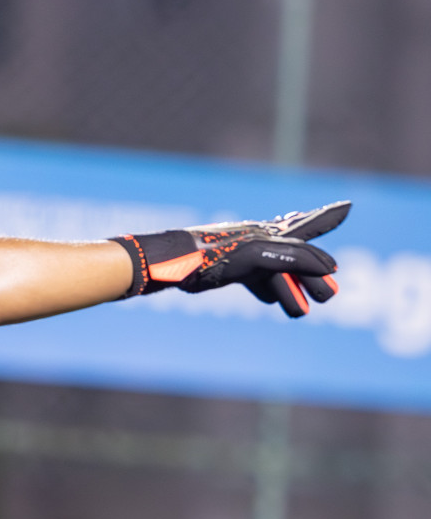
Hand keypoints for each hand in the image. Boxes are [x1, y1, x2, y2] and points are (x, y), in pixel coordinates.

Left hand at [113, 201, 346, 317]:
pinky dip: (266, 290)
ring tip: (302, 312)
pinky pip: (254, 280)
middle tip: (328, 294)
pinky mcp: (226, 270)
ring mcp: (243, 256)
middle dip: (312, 275)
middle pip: (295, 258)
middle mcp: (259, 241)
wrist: (171, 265)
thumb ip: (293, 259)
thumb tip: (328, 267)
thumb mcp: (257, 256)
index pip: (305, 227)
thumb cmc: (211, 255)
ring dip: (291, 291)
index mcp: (268, 235)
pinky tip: (270, 300)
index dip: (326, 218)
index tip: (347, 207)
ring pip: (276, 274)